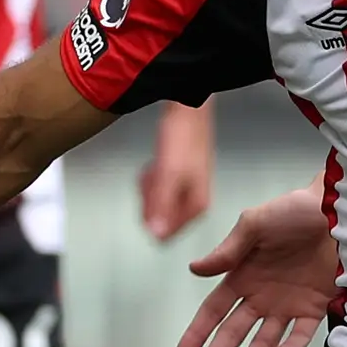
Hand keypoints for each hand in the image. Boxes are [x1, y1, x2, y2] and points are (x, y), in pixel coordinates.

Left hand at [139, 100, 214, 240]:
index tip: (152, 194)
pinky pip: (157, 189)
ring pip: (155, 203)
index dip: (150, 216)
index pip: (164, 235)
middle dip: (150, 199)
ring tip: (159, 166)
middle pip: (158, 219)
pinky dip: (152, 178)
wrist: (188, 110)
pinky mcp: (179, 180)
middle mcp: (194, 203)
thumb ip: (161, 206)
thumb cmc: (182, 138)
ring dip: (150, 187)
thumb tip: (155, 236)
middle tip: (156, 176)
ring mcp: (187, 191)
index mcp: (196, 207)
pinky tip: (158, 164)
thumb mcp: (168, 175)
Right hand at [175, 187, 333, 346]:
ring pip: (265, 340)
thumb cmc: (294, 211)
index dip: (199, 332)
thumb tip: (194, 269)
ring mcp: (288, 303)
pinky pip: (301, 334)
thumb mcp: (254, 224)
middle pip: (235, 331)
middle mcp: (262, 295)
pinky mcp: (315, 306)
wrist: (339, 209)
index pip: (215, 310)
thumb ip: (227, 250)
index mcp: (242, 275)